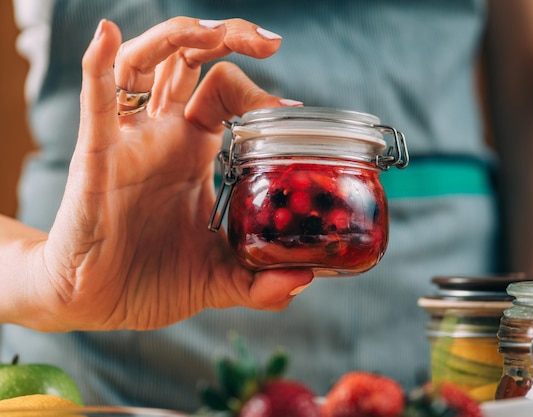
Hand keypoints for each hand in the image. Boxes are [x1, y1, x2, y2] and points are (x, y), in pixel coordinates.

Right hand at [24, 17, 311, 331]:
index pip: (224, 94)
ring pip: (144, 65)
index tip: (291, 111)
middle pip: (188, 62)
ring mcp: (130, 142)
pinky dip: (98, 67)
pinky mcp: (96, 159)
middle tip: (268, 41)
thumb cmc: (152, 280)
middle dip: (226, 39)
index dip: (257, 93)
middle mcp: (163, 136)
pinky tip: (107, 35)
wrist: (95, 303)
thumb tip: (304, 281)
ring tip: (214, 31)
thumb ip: (259, 282)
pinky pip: (96, 105)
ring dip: (177, 38)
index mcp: (194, 153)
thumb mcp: (217, 279)